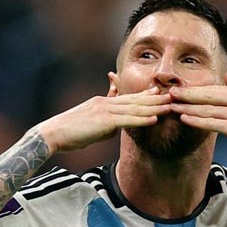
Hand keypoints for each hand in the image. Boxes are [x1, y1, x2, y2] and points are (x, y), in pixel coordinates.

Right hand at [36, 78, 171, 152]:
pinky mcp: (103, 121)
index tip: (161, 92)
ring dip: (154, 107)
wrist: (52, 134)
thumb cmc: (70, 132)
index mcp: (103, 102)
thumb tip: (115, 124)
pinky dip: (142, 120)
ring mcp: (105, 110)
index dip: (146, 95)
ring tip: (171, 106)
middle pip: (135, 100)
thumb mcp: (90, 122)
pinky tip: (154, 120)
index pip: (128, 97)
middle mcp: (106, 103)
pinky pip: (127, 120)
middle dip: (156, 98)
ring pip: (135, 108)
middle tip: (174, 95)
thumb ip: (105, 120)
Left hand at [169, 71, 226, 166]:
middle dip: (186, 94)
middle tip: (167, 93)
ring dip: (187, 107)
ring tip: (170, 106)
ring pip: (207, 109)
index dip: (194, 89)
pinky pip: (212, 123)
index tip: (177, 88)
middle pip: (207, 95)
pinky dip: (197, 120)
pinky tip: (184, 119)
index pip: (213, 89)